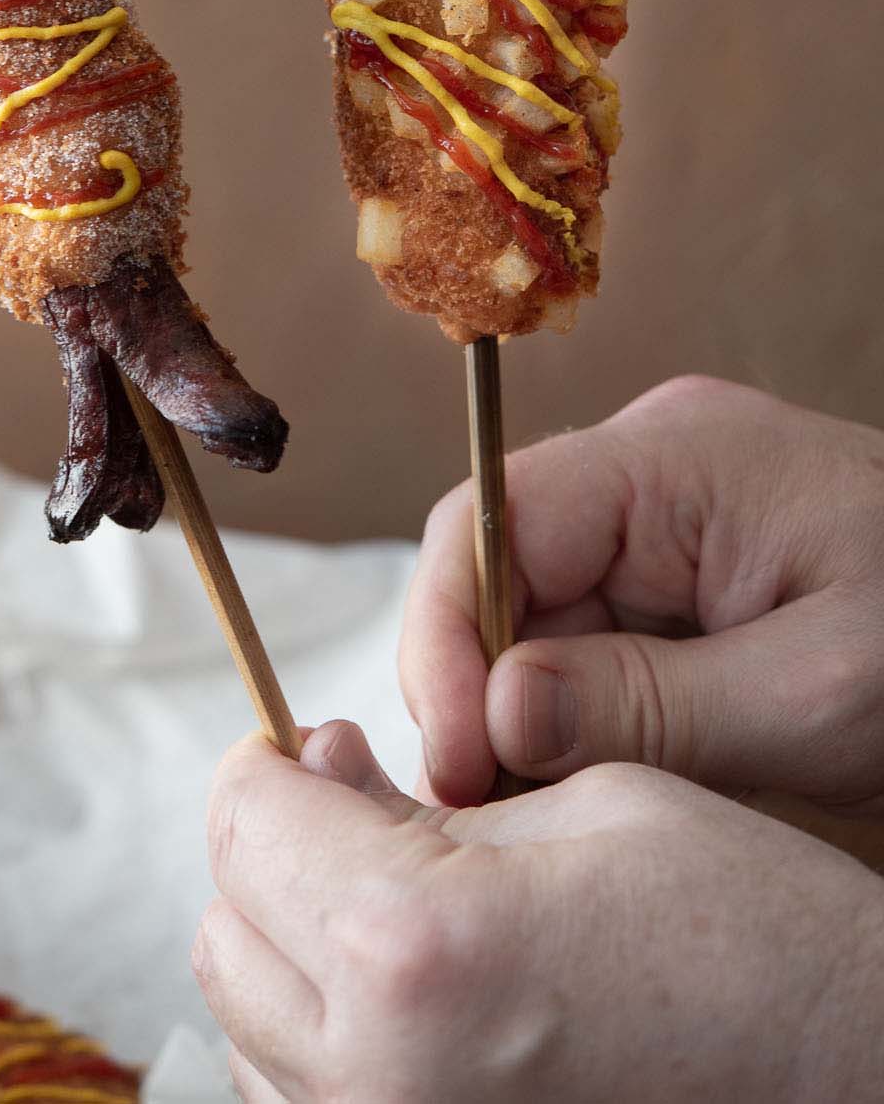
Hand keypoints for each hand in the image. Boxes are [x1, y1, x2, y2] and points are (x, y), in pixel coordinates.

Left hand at [194, 722, 883, 1103]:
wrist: (854, 1090)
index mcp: (414, 944)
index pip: (243, 824)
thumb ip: (419, 796)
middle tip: (361, 815)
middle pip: (226, 932)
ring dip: (296, 957)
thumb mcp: (588, 805)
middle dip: (278, 856)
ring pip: (251, 1035)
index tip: (313, 750)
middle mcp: (376, 1078)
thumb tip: (320, 775)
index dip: (274, 764)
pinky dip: (330, 1050)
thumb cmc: (751, 942)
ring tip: (402, 914)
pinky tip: (420, 1005)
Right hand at [400, 375, 883, 809]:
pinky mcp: (681, 568)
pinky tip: (595, 773)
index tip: (457, 759)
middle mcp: (651, 465)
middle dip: (482, 685)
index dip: (445, 634)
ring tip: (546, 804)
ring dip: (527, 706)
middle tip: (492, 808)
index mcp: (675, 457)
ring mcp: (664, 514)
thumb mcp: (820, 695)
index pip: (491, 518)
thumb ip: (649, 705)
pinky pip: (590, 630)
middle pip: (500, 566)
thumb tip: (494, 717)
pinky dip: (578, 707)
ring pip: (536, 609)